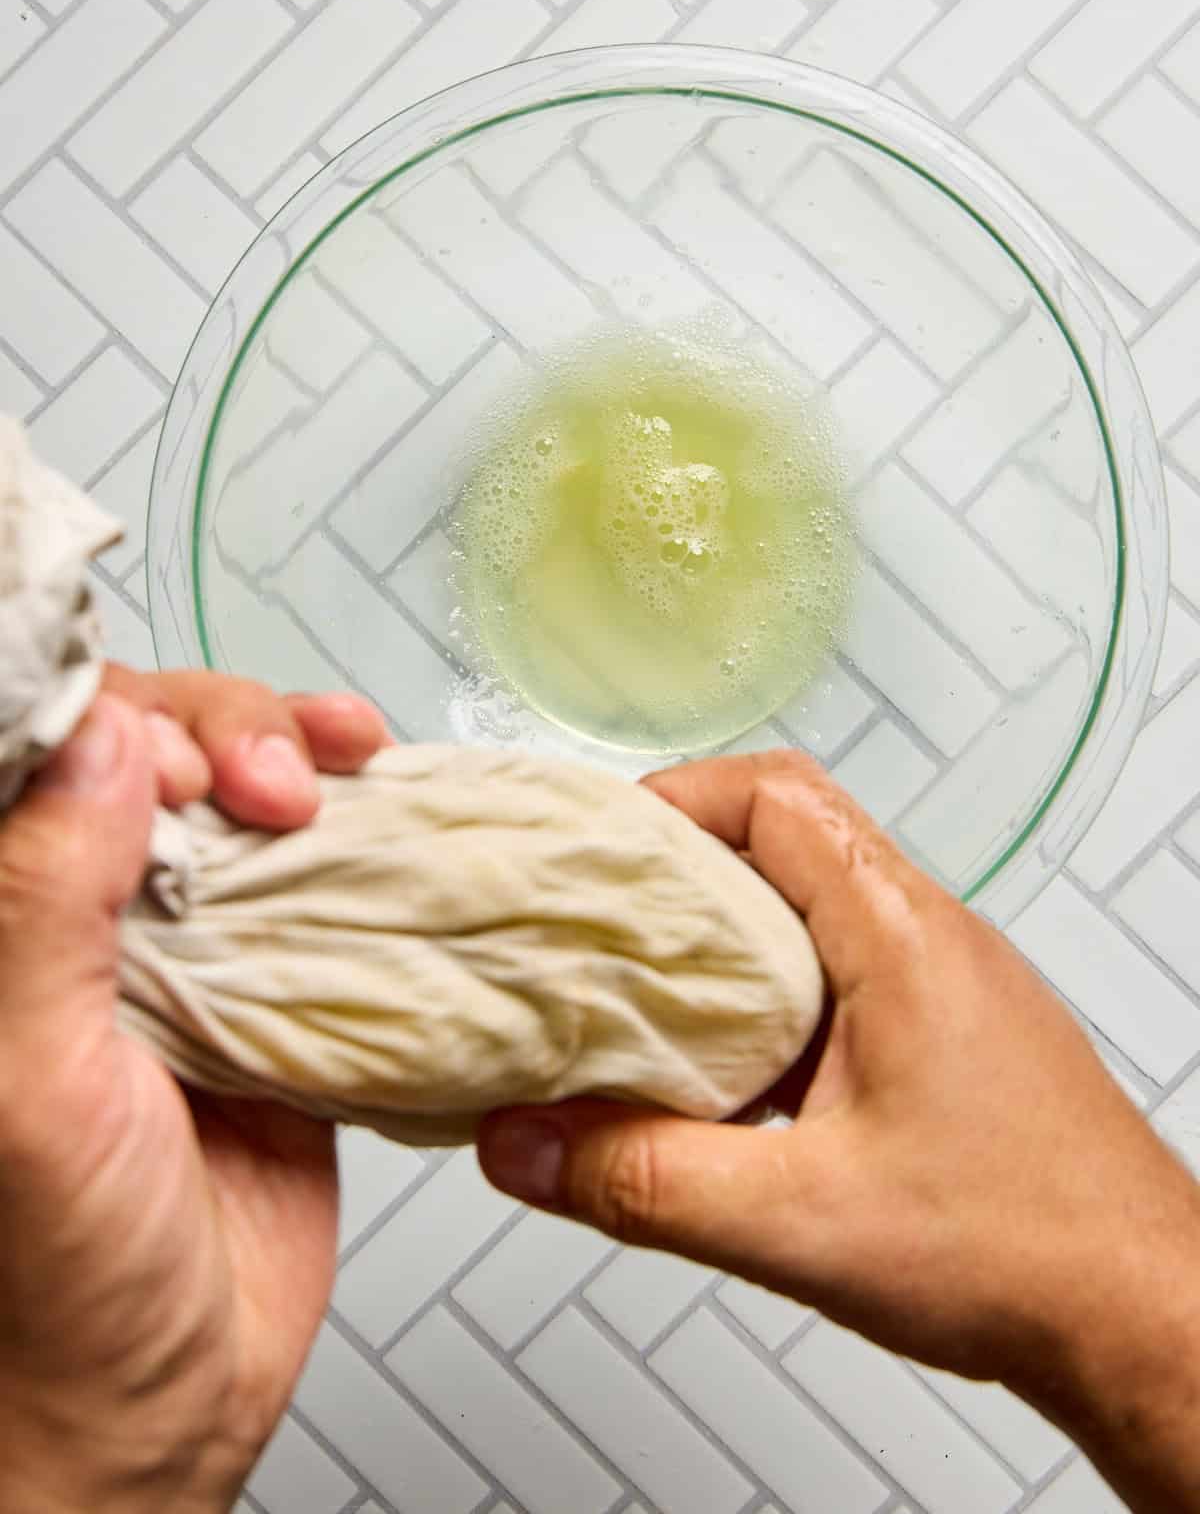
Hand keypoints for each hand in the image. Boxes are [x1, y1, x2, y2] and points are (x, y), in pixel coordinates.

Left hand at [0, 677, 388, 1512]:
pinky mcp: (276, 976)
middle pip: (149, 741)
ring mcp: (183, 938)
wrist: (165, 1407)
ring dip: (296, 744)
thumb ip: (38, 907)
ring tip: (340, 763)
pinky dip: (360, 814)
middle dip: (223, 730)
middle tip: (270, 785)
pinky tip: (381, 783)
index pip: (44, 749)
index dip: (114, 717)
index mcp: (3, 924)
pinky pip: (319, 867)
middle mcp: (81, 912)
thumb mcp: (28, 1089)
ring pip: (238, 785)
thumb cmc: (55, 1282)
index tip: (177, 763)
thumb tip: (100, 738)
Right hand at [479, 751, 1199, 1512]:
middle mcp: (929, 937)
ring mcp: (943, 984)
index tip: (598, 845)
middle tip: (596, 916)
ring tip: (638, 993)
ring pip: (810, 909)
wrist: (1142, 1315)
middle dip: (678, 867)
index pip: (776, 795)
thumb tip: (526, 1145)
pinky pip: (838, 972)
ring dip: (721, 937)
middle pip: (785, 837)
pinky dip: (765, 996)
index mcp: (901, 935)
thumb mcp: (802, 1221)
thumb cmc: (1029, 1250)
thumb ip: (646, 1182)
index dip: (673, 800)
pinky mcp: (946, 1036)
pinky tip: (722, 1076)